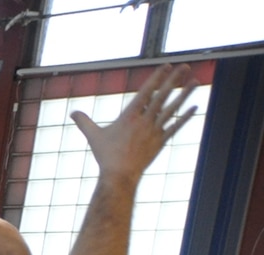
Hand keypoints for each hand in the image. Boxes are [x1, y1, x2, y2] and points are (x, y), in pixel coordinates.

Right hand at [71, 65, 196, 183]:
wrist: (119, 175)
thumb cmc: (106, 156)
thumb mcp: (93, 136)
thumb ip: (84, 122)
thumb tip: (72, 113)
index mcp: (129, 116)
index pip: (146, 92)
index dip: (157, 77)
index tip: (166, 65)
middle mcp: (144, 121)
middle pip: (162, 96)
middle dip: (174, 80)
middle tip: (185, 66)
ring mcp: (154, 131)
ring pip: (172, 108)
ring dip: (185, 94)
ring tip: (195, 82)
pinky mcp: (160, 141)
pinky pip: (175, 126)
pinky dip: (185, 116)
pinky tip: (194, 107)